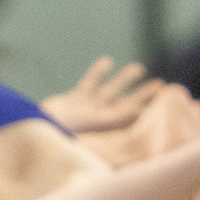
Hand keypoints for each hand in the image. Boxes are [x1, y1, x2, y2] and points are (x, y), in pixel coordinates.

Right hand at [41, 57, 163, 133]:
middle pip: (127, 102)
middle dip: (144, 94)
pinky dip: (97, 72)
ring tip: (140, 67)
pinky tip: (108, 61)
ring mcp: (87, 108)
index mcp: (105, 127)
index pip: (132, 115)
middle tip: (162, 84)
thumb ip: (110, 126)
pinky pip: (88, 84)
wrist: (33, 134)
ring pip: (110, 90)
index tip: (166, 101)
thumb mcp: (87, 134)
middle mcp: (99, 117)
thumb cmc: (59, 138)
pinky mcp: (73, 100)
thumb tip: (136, 119)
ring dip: (124, 79)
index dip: (149, 107)